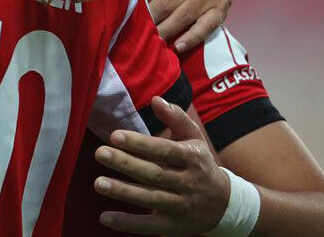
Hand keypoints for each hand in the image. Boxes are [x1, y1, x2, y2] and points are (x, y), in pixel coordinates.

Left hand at [95, 97, 229, 234]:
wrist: (224, 204)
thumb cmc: (199, 164)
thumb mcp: (194, 139)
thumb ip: (176, 118)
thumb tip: (156, 99)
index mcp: (191, 158)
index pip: (164, 151)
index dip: (140, 144)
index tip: (115, 135)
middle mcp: (187, 183)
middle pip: (155, 174)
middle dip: (126, 164)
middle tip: (100, 153)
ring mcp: (181, 206)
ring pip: (151, 199)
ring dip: (123, 192)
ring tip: (98, 183)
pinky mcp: (173, 226)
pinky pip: (149, 227)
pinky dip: (127, 223)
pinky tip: (105, 217)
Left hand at [140, 0, 231, 51]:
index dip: (135, 3)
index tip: (125, 13)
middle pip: (163, 6)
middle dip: (146, 20)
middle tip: (133, 30)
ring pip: (180, 19)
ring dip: (163, 32)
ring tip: (150, 40)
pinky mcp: (220, 9)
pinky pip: (204, 28)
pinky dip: (190, 39)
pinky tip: (177, 47)